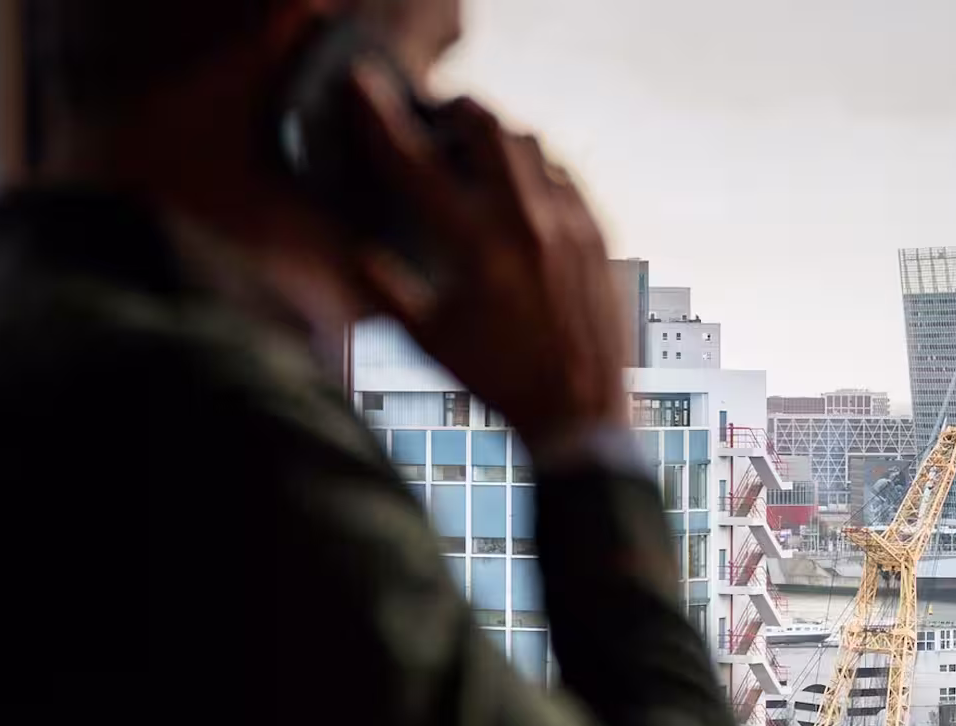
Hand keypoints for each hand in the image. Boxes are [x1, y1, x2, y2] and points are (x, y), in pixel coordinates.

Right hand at [350, 66, 630, 464]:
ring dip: (498, 135)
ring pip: (531, 144)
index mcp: (475, 246)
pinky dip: (536, 167)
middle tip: (439, 114)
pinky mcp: (600, 234)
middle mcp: (527, 224)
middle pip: (487, 127)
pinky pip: (565, 174)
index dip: (380, 116)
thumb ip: (385, 287)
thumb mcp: (426, 338)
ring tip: (477, 147)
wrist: (580, 411)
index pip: (415, 162)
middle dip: (456, 110)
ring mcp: (570, 224)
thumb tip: (354, 248)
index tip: (363, 84)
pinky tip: (522, 184)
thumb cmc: (498, 378)